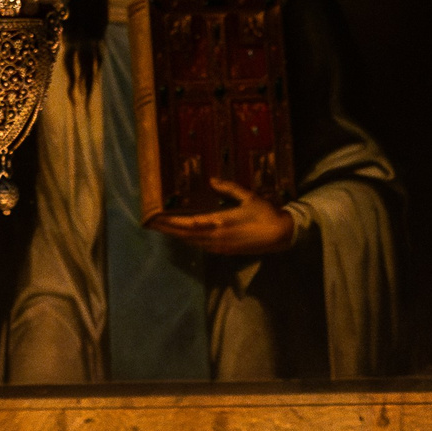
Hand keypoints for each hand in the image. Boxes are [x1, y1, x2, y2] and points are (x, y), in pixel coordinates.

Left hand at [154, 179, 296, 256]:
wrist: (280, 235)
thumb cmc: (265, 213)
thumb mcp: (248, 197)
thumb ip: (228, 188)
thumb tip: (211, 179)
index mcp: (220, 222)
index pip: (188, 224)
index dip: (170, 222)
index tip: (156, 217)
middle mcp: (215, 237)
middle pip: (185, 235)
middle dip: (167, 229)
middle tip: (151, 223)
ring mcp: (219, 246)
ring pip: (191, 242)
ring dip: (176, 235)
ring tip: (162, 228)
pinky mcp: (224, 251)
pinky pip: (200, 246)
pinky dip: (188, 240)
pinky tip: (183, 235)